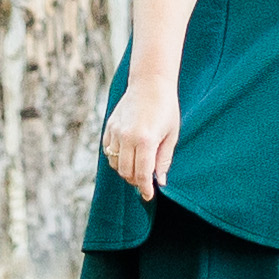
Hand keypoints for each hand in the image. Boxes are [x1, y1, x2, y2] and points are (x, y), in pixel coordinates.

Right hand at [104, 80, 180, 197]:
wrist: (150, 83)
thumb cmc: (166, 108)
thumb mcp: (171, 135)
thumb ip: (164, 160)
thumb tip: (161, 181)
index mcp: (145, 140)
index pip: (142, 174)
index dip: (145, 188)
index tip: (148, 196)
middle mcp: (127, 137)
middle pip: (126, 171)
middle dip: (135, 181)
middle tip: (145, 181)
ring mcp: (116, 131)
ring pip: (114, 163)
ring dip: (125, 170)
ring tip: (137, 167)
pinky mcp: (110, 126)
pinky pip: (108, 150)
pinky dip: (115, 157)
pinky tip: (127, 155)